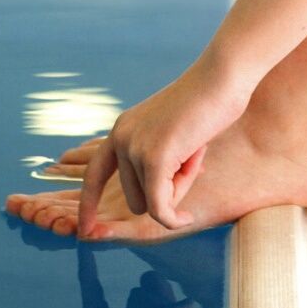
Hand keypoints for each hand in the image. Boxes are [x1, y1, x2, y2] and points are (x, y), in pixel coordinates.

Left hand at [77, 58, 249, 236]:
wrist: (222, 76)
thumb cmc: (207, 101)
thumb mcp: (172, 131)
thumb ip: (157, 156)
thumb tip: (157, 203)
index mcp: (122, 129)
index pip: (94, 174)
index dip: (87, 203)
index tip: (84, 230)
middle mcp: (121, 138)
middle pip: (134, 198)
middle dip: (165, 192)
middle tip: (190, 159)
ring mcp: (135, 148)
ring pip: (151, 204)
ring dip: (177, 192)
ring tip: (195, 155)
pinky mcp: (154, 160)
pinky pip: (160, 208)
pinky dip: (173, 219)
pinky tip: (186, 219)